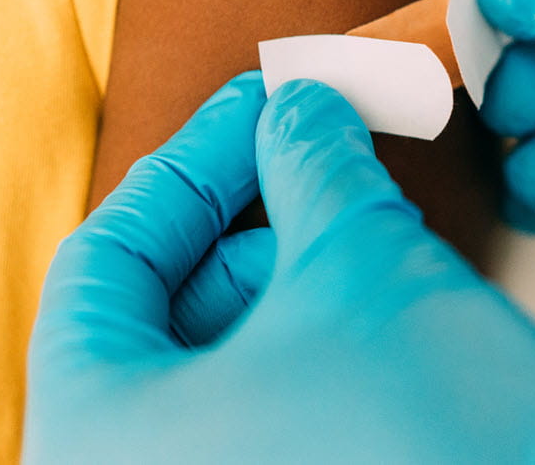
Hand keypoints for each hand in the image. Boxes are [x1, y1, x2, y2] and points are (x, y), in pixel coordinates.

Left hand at [25, 73, 534, 463]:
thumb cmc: (439, 443)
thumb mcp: (362, 264)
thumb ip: (309, 163)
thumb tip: (300, 108)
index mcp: (95, 433)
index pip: (105, 261)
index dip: (192, 161)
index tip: (258, 103)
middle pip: (156, 314)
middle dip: (248, 222)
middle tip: (318, 151)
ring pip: (215, 365)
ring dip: (287, 281)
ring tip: (364, 231)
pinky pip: (259, 415)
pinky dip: (307, 347)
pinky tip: (376, 301)